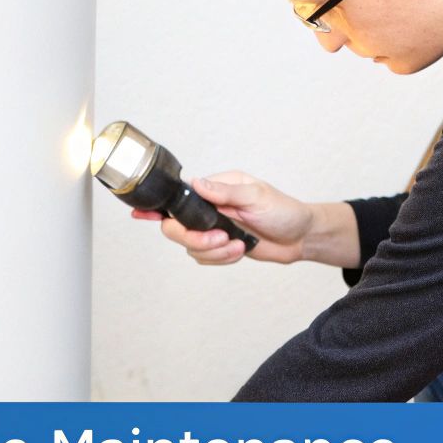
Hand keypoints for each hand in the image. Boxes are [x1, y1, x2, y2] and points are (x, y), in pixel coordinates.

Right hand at [134, 171, 314, 265]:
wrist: (301, 237)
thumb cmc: (284, 211)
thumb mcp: (257, 196)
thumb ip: (225, 192)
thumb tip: (197, 183)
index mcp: (216, 188)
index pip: (180, 196)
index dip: (159, 207)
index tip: (142, 214)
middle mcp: (210, 207)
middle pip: (177, 226)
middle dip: (195, 238)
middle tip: (220, 239)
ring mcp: (213, 228)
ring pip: (190, 246)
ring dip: (213, 251)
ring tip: (237, 245)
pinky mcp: (220, 246)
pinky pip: (204, 258)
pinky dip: (220, 259)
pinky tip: (238, 251)